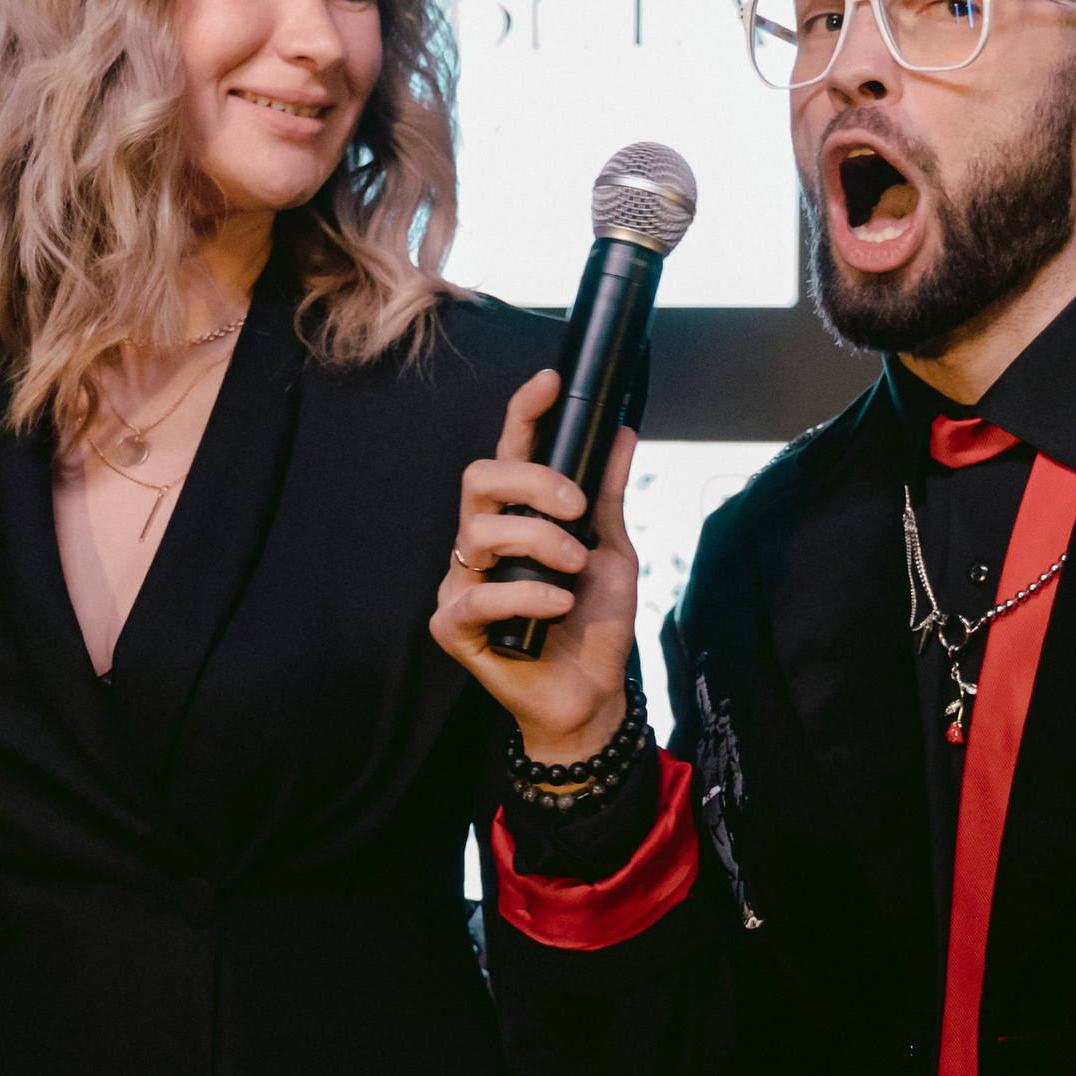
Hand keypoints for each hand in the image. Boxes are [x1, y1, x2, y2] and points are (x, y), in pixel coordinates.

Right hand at [431, 373, 640, 764]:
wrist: (592, 694)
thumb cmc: (592, 624)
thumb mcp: (612, 550)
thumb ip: (608, 494)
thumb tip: (622, 431)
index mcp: (515, 518)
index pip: (508, 452)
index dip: (523, 413)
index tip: (550, 381)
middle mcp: (480, 543)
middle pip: (479, 478)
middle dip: (531, 480)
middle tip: (576, 507)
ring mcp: (462, 583)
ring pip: (479, 531)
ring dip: (539, 542)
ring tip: (575, 568)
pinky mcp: (453, 626)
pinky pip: (477, 596)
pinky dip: (525, 595)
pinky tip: (556, 606)